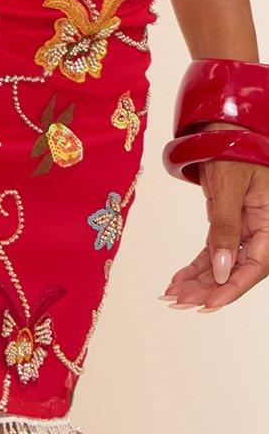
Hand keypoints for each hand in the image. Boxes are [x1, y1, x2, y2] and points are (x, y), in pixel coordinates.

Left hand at [162, 152, 268, 311]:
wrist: (226, 130)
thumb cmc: (233, 149)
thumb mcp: (229, 187)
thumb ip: (225, 227)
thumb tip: (221, 268)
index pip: (256, 265)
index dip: (232, 287)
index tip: (208, 303)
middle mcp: (262, 229)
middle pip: (238, 269)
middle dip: (209, 288)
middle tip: (179, 301)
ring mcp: (245, 228)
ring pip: (224, 263)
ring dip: (199, 281)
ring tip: (173, 294)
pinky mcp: (229, 224)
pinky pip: (214, 251)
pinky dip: (196, 266)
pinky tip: (178, 280)